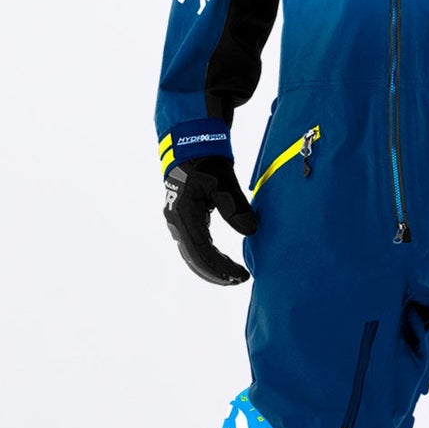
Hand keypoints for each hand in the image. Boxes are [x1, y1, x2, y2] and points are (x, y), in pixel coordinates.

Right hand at [164, 156, 258, 285]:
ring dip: (212, 269)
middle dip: (217, 274)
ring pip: (192, 256)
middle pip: (194, 259)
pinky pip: (193, 247)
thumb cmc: (207, 162)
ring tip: (234, 277)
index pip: (202, 251)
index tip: (242, 275)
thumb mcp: (224, 181)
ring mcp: (178, 222)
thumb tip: (251, 231)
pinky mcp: (183, 221)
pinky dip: (207, 259)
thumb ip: (237, 207)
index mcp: (185, 215)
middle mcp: (177, 222)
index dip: (221, 268)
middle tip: (240, 280)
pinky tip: (222, 264)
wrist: (190, 148)